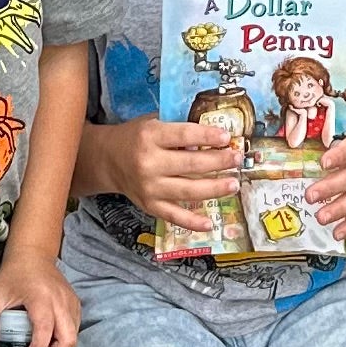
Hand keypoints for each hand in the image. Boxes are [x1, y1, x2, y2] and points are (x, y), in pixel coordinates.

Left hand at [0, 247, 81, 346]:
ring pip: (75, 336)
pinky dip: (66, 337)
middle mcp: (59, 300)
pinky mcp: (75, 302)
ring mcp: (70, 301)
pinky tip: (52, 335)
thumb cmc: (12, 275)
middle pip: (68, 338)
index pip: (45, 330)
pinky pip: (76, 327)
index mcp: (40, 298)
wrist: (32, 253)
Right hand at [107, 114, 245, 232]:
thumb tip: (215, 134)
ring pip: (188, 191)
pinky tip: (210, 223)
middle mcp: (149, 163)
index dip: (208, 136)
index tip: (228, 137)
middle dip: (219, 162)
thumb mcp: (154, 122)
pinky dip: (192, 222)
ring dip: (214, 189)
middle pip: (191, 165)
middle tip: (237, 159)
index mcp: (151, 136)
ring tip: (233, 185)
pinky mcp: (149, 205)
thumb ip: (180, 127)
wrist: (108, 160)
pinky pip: (174, 216)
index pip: (185, 136)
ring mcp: (149, 188)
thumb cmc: (136, 137)